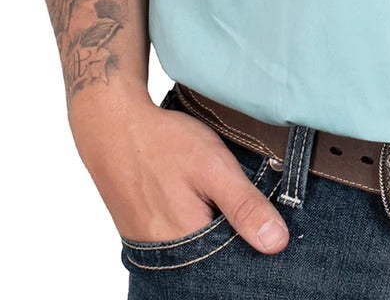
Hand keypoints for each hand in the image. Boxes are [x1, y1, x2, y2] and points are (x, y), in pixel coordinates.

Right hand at [70, 89, 288, 254]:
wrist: (112, 127)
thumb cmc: (163, 143)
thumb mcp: (214, 167)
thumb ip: (245, 205)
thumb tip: (278, 243)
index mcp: (187, 244)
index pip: (234, 263)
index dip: (255, 242)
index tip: (268, 222)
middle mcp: (167, 256)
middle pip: (215, 259)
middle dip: (234, 237)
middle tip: (235, 199)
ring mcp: (152, 247)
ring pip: (198, 250)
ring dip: (215, 231)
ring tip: (217, 198)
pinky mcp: (144, 235)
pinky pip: (179, 242)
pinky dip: (195, 225)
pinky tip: (200, 203)